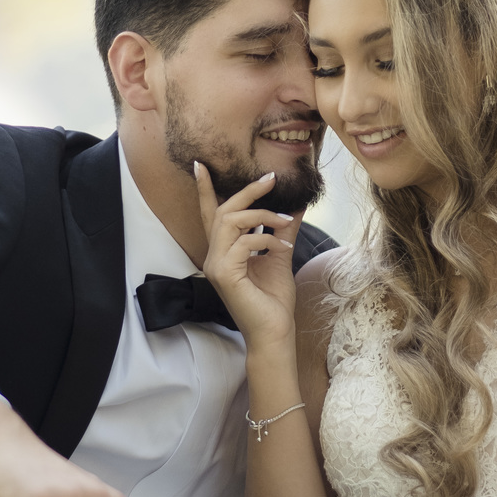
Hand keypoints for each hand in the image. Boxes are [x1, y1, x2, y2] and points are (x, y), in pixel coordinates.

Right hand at [194, 163, 301, 354]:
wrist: (275, 332)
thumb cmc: (273, 300)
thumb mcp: (280, 255)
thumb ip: (282, 229)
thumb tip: (295, 204)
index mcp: (223, 252)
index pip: (210, 215)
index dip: (206, 190)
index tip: (201, 165)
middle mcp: (214, 256)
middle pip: (223, 211)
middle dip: (247, 192)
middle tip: (270, 179)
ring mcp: (216, 265)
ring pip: (230, 221)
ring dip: (261, 215)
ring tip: (284, 219)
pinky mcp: (225, 274)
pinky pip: (244, 242)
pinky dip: (267, 239)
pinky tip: (284, 245)